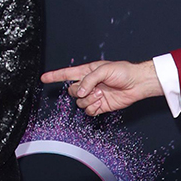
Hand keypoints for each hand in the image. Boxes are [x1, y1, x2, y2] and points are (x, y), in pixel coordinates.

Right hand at [41, 60, 162, 115]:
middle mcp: (89, 84)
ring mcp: (94, 95)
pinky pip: (88, 110)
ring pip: (79, 102)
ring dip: (88, 99)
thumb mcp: (104, 69)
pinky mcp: (100, 105)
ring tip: (100, 94)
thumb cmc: (123, 72)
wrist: (136, 84)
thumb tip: (80, 91)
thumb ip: (89, 79)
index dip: (55, 76)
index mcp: (87, 71)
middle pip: (72, 91)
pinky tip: (101, 102)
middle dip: (80, 91)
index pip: (67, 74)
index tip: (44, 78)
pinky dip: (93, 108)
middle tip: (93, 88)